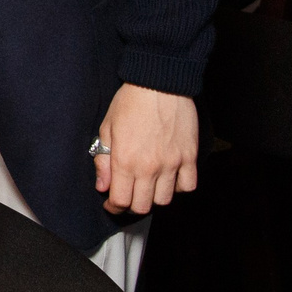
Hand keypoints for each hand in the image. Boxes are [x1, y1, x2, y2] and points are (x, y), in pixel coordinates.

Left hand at [93, 83, 198, 214]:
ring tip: (147, 187)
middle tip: (128, 196)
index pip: (121, 201)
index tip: (111, 203)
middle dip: (132, 205)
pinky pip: (188, 186)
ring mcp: (172, 163)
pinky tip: (169, 178)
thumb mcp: (106, 129)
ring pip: (165, 200)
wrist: (159, 85)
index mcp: (125, 161)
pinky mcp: (189, 157)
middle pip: (143, 206)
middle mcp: (150, 167)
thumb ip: (103, 161)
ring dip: (154, 197)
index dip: (114, 206)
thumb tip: (103, 186)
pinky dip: (178, 187)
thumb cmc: (129, 104)